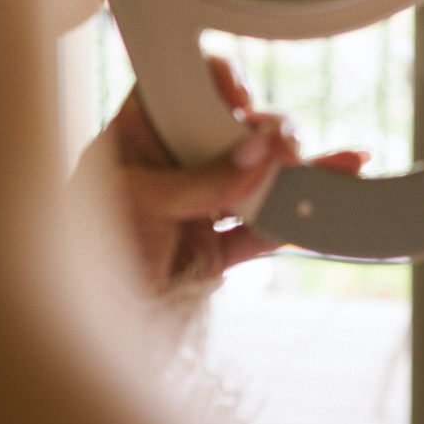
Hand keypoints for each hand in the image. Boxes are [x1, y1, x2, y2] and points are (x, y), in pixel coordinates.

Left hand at [74, 57, 365, 295]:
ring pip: (255, 179)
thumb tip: (259, 149)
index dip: (213, 84)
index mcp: (133, 141)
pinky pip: (264, 227)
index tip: (240, 97)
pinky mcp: (214, 251)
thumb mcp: (140, 205)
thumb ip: (203, 180)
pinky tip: (334, 197)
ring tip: (341, 164)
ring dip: (299, 171)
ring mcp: (194, 210)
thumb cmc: (83, 260)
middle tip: (288, 145)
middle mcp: (167, 169)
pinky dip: (299, 218)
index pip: (178, 93)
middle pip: (230, 134)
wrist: (82, 338)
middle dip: (269, 133)